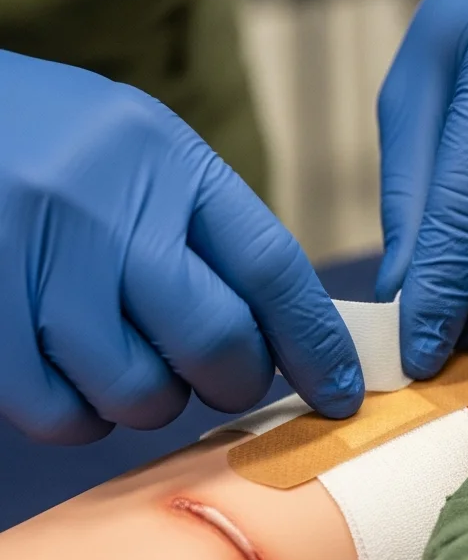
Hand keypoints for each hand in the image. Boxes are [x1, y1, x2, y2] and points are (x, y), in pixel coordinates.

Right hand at [0, 50, 361, 443]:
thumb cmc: (37, 142)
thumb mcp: (133, 150)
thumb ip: (200, 226)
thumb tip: (276, 334)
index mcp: (165, 158)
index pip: (271, 267)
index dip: (316, 343)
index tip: (340, 391)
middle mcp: (106, 204)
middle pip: (215, 339)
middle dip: (235, 381)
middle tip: (224, 378)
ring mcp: (34, 258)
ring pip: (138, 389)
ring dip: (152, 402)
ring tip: (132, 364)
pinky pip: (58, 412)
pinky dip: (80, 417)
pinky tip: (73, 379)